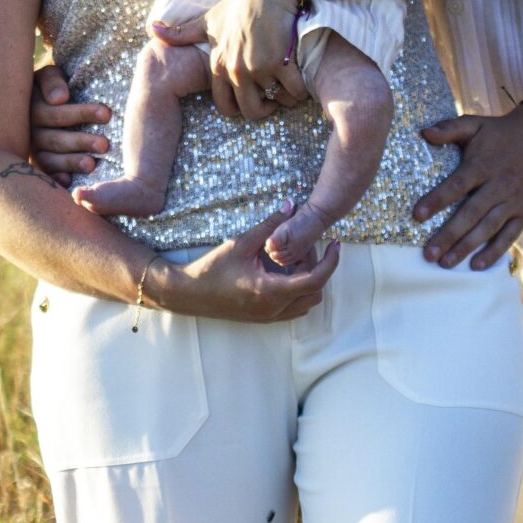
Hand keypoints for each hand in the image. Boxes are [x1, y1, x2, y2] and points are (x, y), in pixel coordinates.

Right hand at [29, 62, 111, 180]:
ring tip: (92, 164)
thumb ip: (52, 81)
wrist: (39, 102)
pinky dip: (55, 179)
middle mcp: (29, 131)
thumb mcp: (50, 76)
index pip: (56, 113)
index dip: (81, 113)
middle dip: (81, 141)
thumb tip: (60, 99)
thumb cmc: (52, 87)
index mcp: (32, 107)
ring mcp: (32, 151)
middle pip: (55, 139)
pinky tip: (68, 182)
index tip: (106, 114)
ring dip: (71, 162)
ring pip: (49, 160)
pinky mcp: (37, 167)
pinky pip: (45, 176)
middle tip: (104, 144)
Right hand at [149, 211, 338, 320]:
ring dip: (307, 281)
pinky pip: (293, 308)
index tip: (335, 244)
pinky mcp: (263, 318)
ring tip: (291, 259)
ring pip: (306, 302)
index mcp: (270, 291)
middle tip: (302, 245)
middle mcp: (273, 309)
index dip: (330, 261)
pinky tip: (281, 272)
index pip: (314, 280)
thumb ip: (270, 225)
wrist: (188, 294)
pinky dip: (296, 290)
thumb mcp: (242, 243)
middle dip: (315, 267)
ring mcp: (269, 317)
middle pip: (315, 291)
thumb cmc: (212, 268)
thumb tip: (291, 204)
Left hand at [169, 0, 306, 120]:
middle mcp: (234, 69)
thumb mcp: (208, 19)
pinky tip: (300, 77)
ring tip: (289, 84)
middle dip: (265, 109)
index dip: (241, 108)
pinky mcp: (279, 62)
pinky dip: (300, 89)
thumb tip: (152, 29)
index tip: (254, 97)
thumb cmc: (238, 3)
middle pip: (250, 112)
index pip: (224, 107)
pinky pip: (295, 91)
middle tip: (275, 98)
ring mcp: (256, 67)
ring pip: (276, 101)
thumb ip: (182, 32)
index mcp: (217, 64)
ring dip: (285, 98)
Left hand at [414, 105, 522, 268]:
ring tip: (445, 263)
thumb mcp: (475, 124)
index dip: (437, 200)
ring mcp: (513, 201)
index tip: (417, 216)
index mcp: (483, 165)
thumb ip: (449, 128)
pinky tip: (477, 266)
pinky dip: (494, 252)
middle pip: (470, 213)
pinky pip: (509, 236)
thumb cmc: (500, 132)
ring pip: (488, 228)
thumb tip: (423, 132)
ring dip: (466, 247)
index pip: (457, 185)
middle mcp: (498, 185)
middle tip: (428, 254)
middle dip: (448, 235)